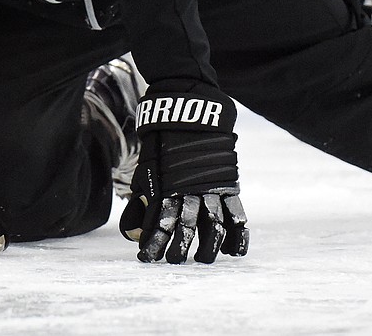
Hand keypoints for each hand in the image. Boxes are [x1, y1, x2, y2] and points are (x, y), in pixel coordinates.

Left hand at [119, 79, 248, 263]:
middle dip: (180, 248)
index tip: (145, 259)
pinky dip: (237, 234)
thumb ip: (144, 199)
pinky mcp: (227, 183)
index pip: (159, 222)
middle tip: (174, 261)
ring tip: (203, 260)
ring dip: (208, 246)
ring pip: (213, 225)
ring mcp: (211, 186)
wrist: (187, 110)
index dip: (152, 243)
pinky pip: (236, 213)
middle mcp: (190, 189)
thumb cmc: (162, 142)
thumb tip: (134, 230)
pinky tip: (234, 251)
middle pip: (187, 227)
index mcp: (167, 185)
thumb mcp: (147, 169)